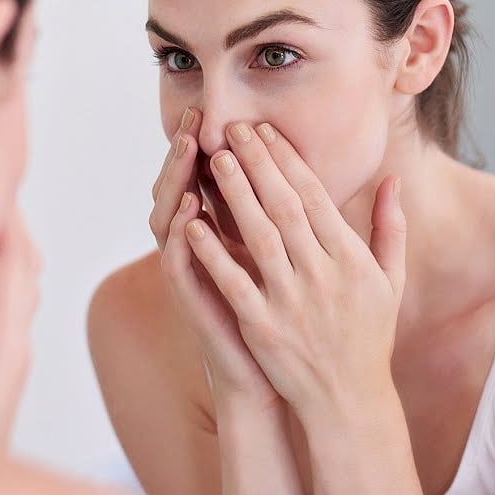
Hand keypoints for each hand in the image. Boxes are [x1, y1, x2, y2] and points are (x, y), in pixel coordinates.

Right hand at [150, 108, 277, 407]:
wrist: (275, 382)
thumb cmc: (289, 323)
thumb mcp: (296, 264)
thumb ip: (303, 223)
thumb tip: (323, 181)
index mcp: (227, 236)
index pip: (213, 180)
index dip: (220, 147)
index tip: (232, 112)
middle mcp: (202, 249)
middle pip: (184, 188)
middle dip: (187, 151)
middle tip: (194, 115)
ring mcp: (193, 273)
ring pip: (171, 216)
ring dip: (176, 181)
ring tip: (187, 148)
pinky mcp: (192, 300)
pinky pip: (176, 260)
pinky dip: (179, 232)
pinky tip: (189, 205)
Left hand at [183, 122, 405, 420]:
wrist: (349, 401)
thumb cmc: (369, 335)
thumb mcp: (391, 280)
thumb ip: (390, 227)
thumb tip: (392, 178)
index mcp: (351, 259)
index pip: (314, 197)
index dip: (287, 160)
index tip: (264, 130)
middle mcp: (323, 275)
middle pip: (284, 207)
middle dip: (256, 163)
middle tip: (231, 128)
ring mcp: (292, 301)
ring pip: (258, 236)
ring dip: (234, 195)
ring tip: (214, 158)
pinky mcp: (263, 327)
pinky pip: (232, 282)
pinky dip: (212, 251)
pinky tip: (192, 223)